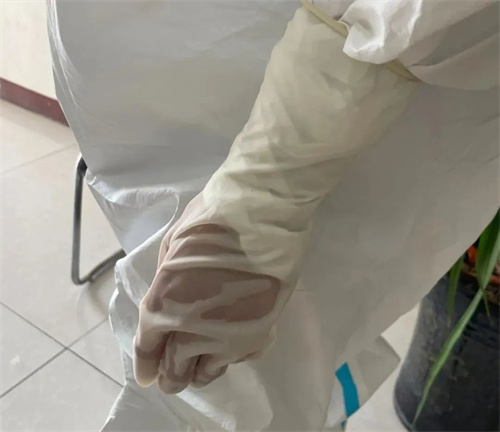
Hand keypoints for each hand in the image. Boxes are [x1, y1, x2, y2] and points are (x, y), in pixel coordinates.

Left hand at [134, 196, 280, 392]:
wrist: (262, 212)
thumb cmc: (211, 218)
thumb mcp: (172, 245)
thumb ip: (165, 283)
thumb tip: (169, 303)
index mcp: (163, 304)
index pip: (148, 349)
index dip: (147, 366)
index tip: (148, 375)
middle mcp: (192, 330)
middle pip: (176, 372)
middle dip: (170, 376)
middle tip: (172, 373)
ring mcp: (229, 337)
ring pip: (207, 373)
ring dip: (200, 369)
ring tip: (201, 358)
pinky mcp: (259, 334)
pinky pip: (240, 359)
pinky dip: (232, 354)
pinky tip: (232, 338)